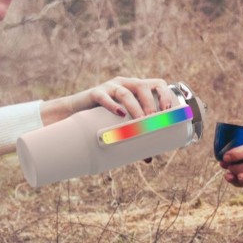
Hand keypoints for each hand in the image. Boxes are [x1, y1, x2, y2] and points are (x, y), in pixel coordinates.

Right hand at [42, 77, 173, 125]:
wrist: (74, 114)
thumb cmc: (102, 119)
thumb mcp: (121, 125)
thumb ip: (134, 138)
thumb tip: (149, 159)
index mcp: (136, 89)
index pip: (157, 84)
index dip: (165, 95)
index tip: (168, 111)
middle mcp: (124, 84)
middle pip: (142, 86)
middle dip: (150, 103)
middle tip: (152, 120)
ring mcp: (109, 87)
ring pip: (125, 92)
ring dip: (135, 106)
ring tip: (139, 120)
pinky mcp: (94, 93)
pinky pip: (104, 96)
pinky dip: (113, 105)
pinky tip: (119, 113)